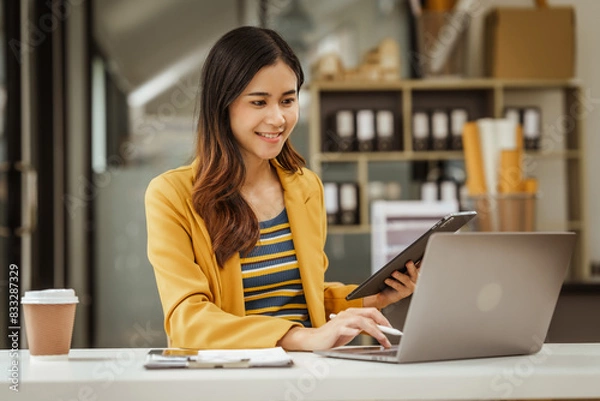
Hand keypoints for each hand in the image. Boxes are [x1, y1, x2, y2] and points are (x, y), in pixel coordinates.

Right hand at [277, 307, 392, 350]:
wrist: (315, 340)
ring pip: (362, 321)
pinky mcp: (336, 328)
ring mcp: (342, 320)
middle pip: (370, 314)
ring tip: (382, 339)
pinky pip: (347, 328)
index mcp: (352, 313)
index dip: (384, 319)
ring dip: (375, 330)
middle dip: (383, 323)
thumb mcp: (352, 330)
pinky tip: (361, 335)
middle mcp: (348, 314)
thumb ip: (363, 327)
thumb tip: (380, 330)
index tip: (392, 329)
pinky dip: (355, 331)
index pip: (372, 312)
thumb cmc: (333, 336)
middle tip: (391, 333)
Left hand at [363, 260, 419, 309]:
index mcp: (416, 271)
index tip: (424, 254)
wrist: (388, 293)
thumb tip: (407, 258)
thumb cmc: (396, 277)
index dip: (423, 260)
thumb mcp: (402, 268)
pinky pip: (398, 286)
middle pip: (415, 272)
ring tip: (393, 272)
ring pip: (406, 280)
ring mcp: (410, 287)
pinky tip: (386, 279)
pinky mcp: (403, 292)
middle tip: (408, 262)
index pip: (421, 264)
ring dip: (400, 275)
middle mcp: (415, 279)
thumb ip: (407, 263)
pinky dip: (392, 282)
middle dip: (411, 267)